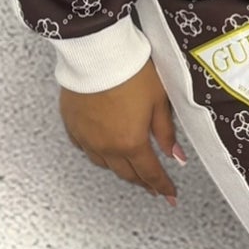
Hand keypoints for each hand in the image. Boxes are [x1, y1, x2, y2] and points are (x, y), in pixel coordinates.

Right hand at [59, 57, 183, 206]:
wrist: (97, 53)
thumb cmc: (130, 71)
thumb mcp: (158, 99)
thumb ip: (166, 131)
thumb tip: (176, 155)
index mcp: (131, 142)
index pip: (150, 173)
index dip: (162, 186)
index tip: (169, 195)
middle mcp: (107, 146)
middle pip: (127, 173)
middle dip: (142, 181)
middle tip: (152, 185)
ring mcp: (87, 137)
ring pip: (104, 163)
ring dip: (120, 168)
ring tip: (129, 167)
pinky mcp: (73, 125)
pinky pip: (85, 148)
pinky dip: (97, 152)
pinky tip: (102, 148)